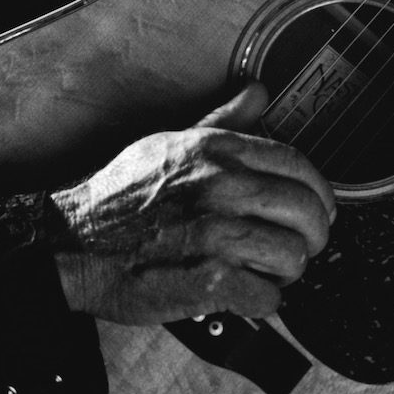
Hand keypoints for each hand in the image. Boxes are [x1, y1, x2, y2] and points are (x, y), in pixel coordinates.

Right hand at [50, 81, 334, 324]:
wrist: (74, 240)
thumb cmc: (121, 194)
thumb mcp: (170, 141)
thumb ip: (223, 119)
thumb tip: (258, 92)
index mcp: (216, 150)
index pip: (299, 164)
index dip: (319, 192)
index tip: (318, 207)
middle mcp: (220, 186)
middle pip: (308, 212)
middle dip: (311, 235)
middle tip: (297, 244)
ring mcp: (215, 234)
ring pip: (294, 257)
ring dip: (284, 270)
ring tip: (263, 268)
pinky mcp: (208, 281)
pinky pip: (268, 298)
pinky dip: (260, 301)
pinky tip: (242, 290)